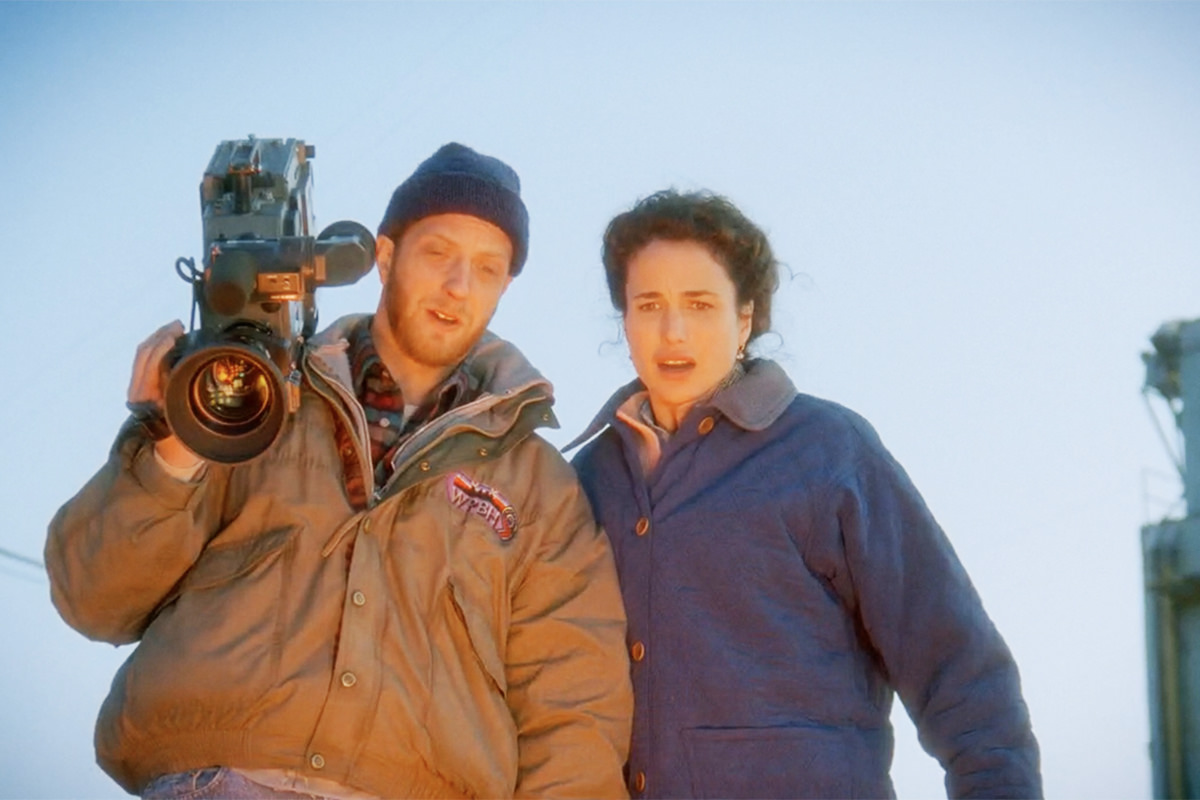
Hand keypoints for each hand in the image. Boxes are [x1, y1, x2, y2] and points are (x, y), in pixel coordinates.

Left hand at [127, 321, 201, 468]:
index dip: (161, 345)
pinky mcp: (140, 386)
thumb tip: (195, 371)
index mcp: (145, 397)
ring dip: (158, 338)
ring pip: (141, 355)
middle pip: (142, 354)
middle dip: (160, 335)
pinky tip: (169, 340)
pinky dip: (156, 347)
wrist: (167, 451)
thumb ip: (186, 394)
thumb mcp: (185, 415)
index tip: (177, 334)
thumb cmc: (181, 435)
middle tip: (179, 325)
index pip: (148, 363)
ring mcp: (136, 387)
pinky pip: (144, 360)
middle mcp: (136, 390)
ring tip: (175, 328)